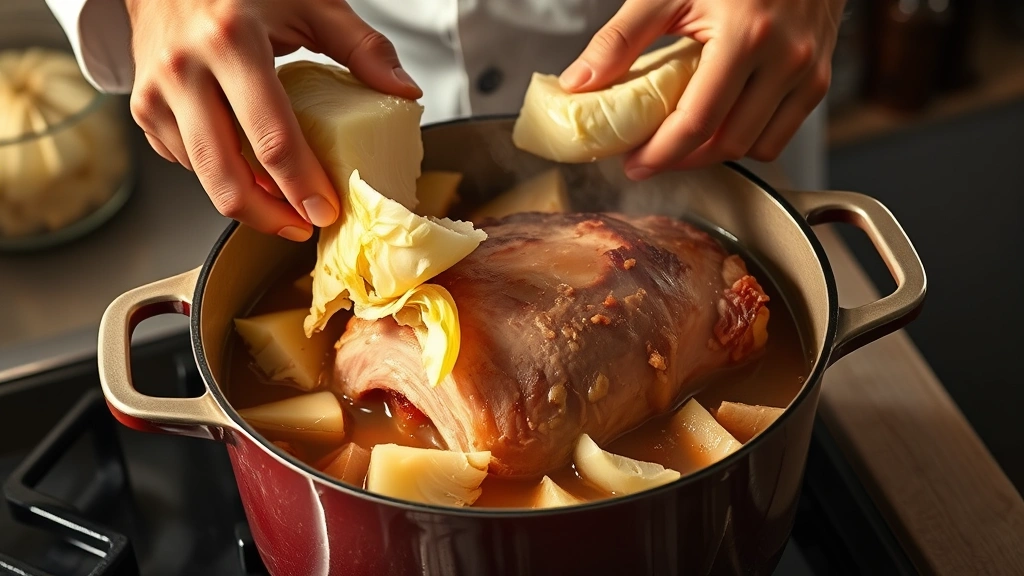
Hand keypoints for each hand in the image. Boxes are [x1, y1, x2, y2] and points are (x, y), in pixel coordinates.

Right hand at [125, 0, 421, 239]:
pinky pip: (184, 160)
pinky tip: (247, 165)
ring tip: (282, 198)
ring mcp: (156, 92)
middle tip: (302, 226)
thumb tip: (404, 91)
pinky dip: (218, 173)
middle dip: (270, 216)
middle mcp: (184, 69)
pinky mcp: (143, 107)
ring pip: (203, 177)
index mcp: (230, 41)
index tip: (326, 212)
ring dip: (246, 198)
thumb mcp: (310, 1)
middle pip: (227, 177)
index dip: (302, 186)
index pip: (271, 137)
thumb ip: (362, 46)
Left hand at [559, 0, 844, 179]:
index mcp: (745, 36)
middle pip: (728, 143)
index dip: (661, 153)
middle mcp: (785, 58)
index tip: (634, 164)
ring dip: (717, 154)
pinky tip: (720, 124)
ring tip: (683, 142)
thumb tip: (578, 82)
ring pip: (760, 146)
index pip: (698, 121)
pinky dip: (749, 139)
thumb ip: (621, 38)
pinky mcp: (818, 77)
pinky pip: (783, 131)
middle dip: (684, 160)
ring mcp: (807, 70)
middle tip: (650, 156)